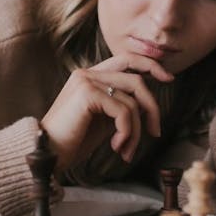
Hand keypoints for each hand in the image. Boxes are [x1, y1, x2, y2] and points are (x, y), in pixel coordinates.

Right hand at [41, 54, 172, 170]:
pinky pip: (124, 111)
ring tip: (125, 150)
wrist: (46, 154)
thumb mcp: (102, 120)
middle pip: (136, 79)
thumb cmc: (72, 142)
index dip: (150, 65)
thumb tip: (148, 105)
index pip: (126, 60)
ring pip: (132, 100)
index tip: (169, 78)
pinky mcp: (87, 94)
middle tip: (155, 132)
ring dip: (136, 131)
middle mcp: (87, 73)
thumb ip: (120, 106)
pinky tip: (116, 146)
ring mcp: (86, 81)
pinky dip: (127, 132)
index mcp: (90, 76)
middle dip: (152, 107)